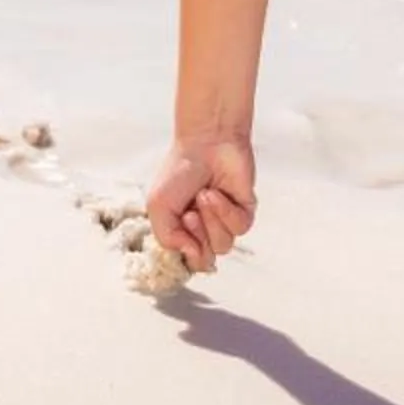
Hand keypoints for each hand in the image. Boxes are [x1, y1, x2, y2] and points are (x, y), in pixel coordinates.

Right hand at [146, 130, 256, 271]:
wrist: (204, 142)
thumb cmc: (178, 171)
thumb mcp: (158, 207)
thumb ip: (168, 239)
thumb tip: (192, 255)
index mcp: (184, 232)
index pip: (189, 262)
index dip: (185, 254)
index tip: (179, 230)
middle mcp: (206, 230)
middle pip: (206, 260)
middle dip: (197, 236)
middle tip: (190, 213)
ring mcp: (226, 221)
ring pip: (223, 245)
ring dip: (210, 221)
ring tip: (204, 196)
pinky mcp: (245, 211)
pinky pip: (239, 228)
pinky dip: (225, 211)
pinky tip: (217, 193)